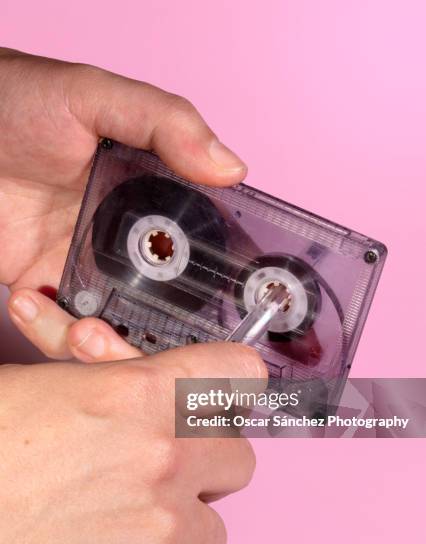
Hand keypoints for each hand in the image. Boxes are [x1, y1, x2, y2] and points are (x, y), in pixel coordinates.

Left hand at [0, 48, 246, 356]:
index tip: (225, 322)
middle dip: (163, 340)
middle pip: (168, 309)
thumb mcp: (95, 97)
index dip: (220, 290)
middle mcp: (130, 240)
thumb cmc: (17, 102)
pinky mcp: (46, 284)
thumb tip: (232, 168)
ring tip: (81, 330)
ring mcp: (89, 267)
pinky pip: (62, 332)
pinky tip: (27, 303)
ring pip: (118, 332)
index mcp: (158, 199)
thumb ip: (166, 124)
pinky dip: (50, 334)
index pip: (205, 252)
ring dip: (104, 350)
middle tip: (140, 340)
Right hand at [0, 343, 265, 543]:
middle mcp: (164, 458)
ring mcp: (161, 531)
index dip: (229, 385)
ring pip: (211, 528)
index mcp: (141, 393)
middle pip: (237, 458)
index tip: (220, 397)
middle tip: (158, 466)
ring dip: (176, 526)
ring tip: (119, 522)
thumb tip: (141, 371)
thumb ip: (113, 377)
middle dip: (203, 464)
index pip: (240, 374)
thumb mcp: (45, 387)